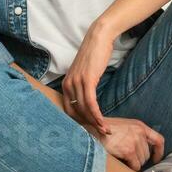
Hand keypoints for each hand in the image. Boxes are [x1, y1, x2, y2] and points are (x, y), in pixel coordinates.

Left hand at [60, 21, 117, 135]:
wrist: (98, 38)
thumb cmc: (94, 55)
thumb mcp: (84, 73)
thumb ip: (83, 86)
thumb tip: (88, 102)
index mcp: (65, 84)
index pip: (69, 110)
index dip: (79, 122)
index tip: (90, 129)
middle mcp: (68, 84)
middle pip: (76, 112)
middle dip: (88, 125)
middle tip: (100, 133)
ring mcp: (76, 83)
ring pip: (84, 110)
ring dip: (95, 123)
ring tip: (105, 131)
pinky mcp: (87, 81)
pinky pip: (91, 104)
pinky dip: (97, 115)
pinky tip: (103, 123)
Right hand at [96, 117, 164, 170]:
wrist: (92, 130)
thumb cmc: (104, 129)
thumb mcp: (123, 126)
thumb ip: (134, 134)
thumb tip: (142, 149)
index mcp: (140, 126)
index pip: (159, 140)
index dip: (159, 152)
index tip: (155, 159)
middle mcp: (140, 132)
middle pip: (147, 154)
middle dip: (138, 159)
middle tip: (127, 159)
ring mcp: (135, 141)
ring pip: (141, 161)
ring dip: (133, 163)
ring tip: (121, 157)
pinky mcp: (129, 151)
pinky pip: (135, 166)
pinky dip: (129, 167)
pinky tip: (121, 162)